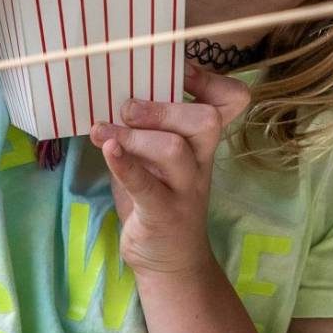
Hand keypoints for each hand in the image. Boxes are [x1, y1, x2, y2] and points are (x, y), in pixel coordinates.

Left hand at [89, 62, 250, 280]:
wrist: (172, 262)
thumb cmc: (160, 198)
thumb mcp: (158, 160)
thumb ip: (146, 129)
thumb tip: (112, 90)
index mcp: (202, 143)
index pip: (230, 103)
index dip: (211, 81)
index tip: (179, 70)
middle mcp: (201, 162)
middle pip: (204, 121)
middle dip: (164, 108)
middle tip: (128, 108)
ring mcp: (185, 189)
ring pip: (174, 149)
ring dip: (134, 135)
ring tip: (102, 132)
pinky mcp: (163, 214)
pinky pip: (147, 185)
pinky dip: (124, 164)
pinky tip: (107, 149)